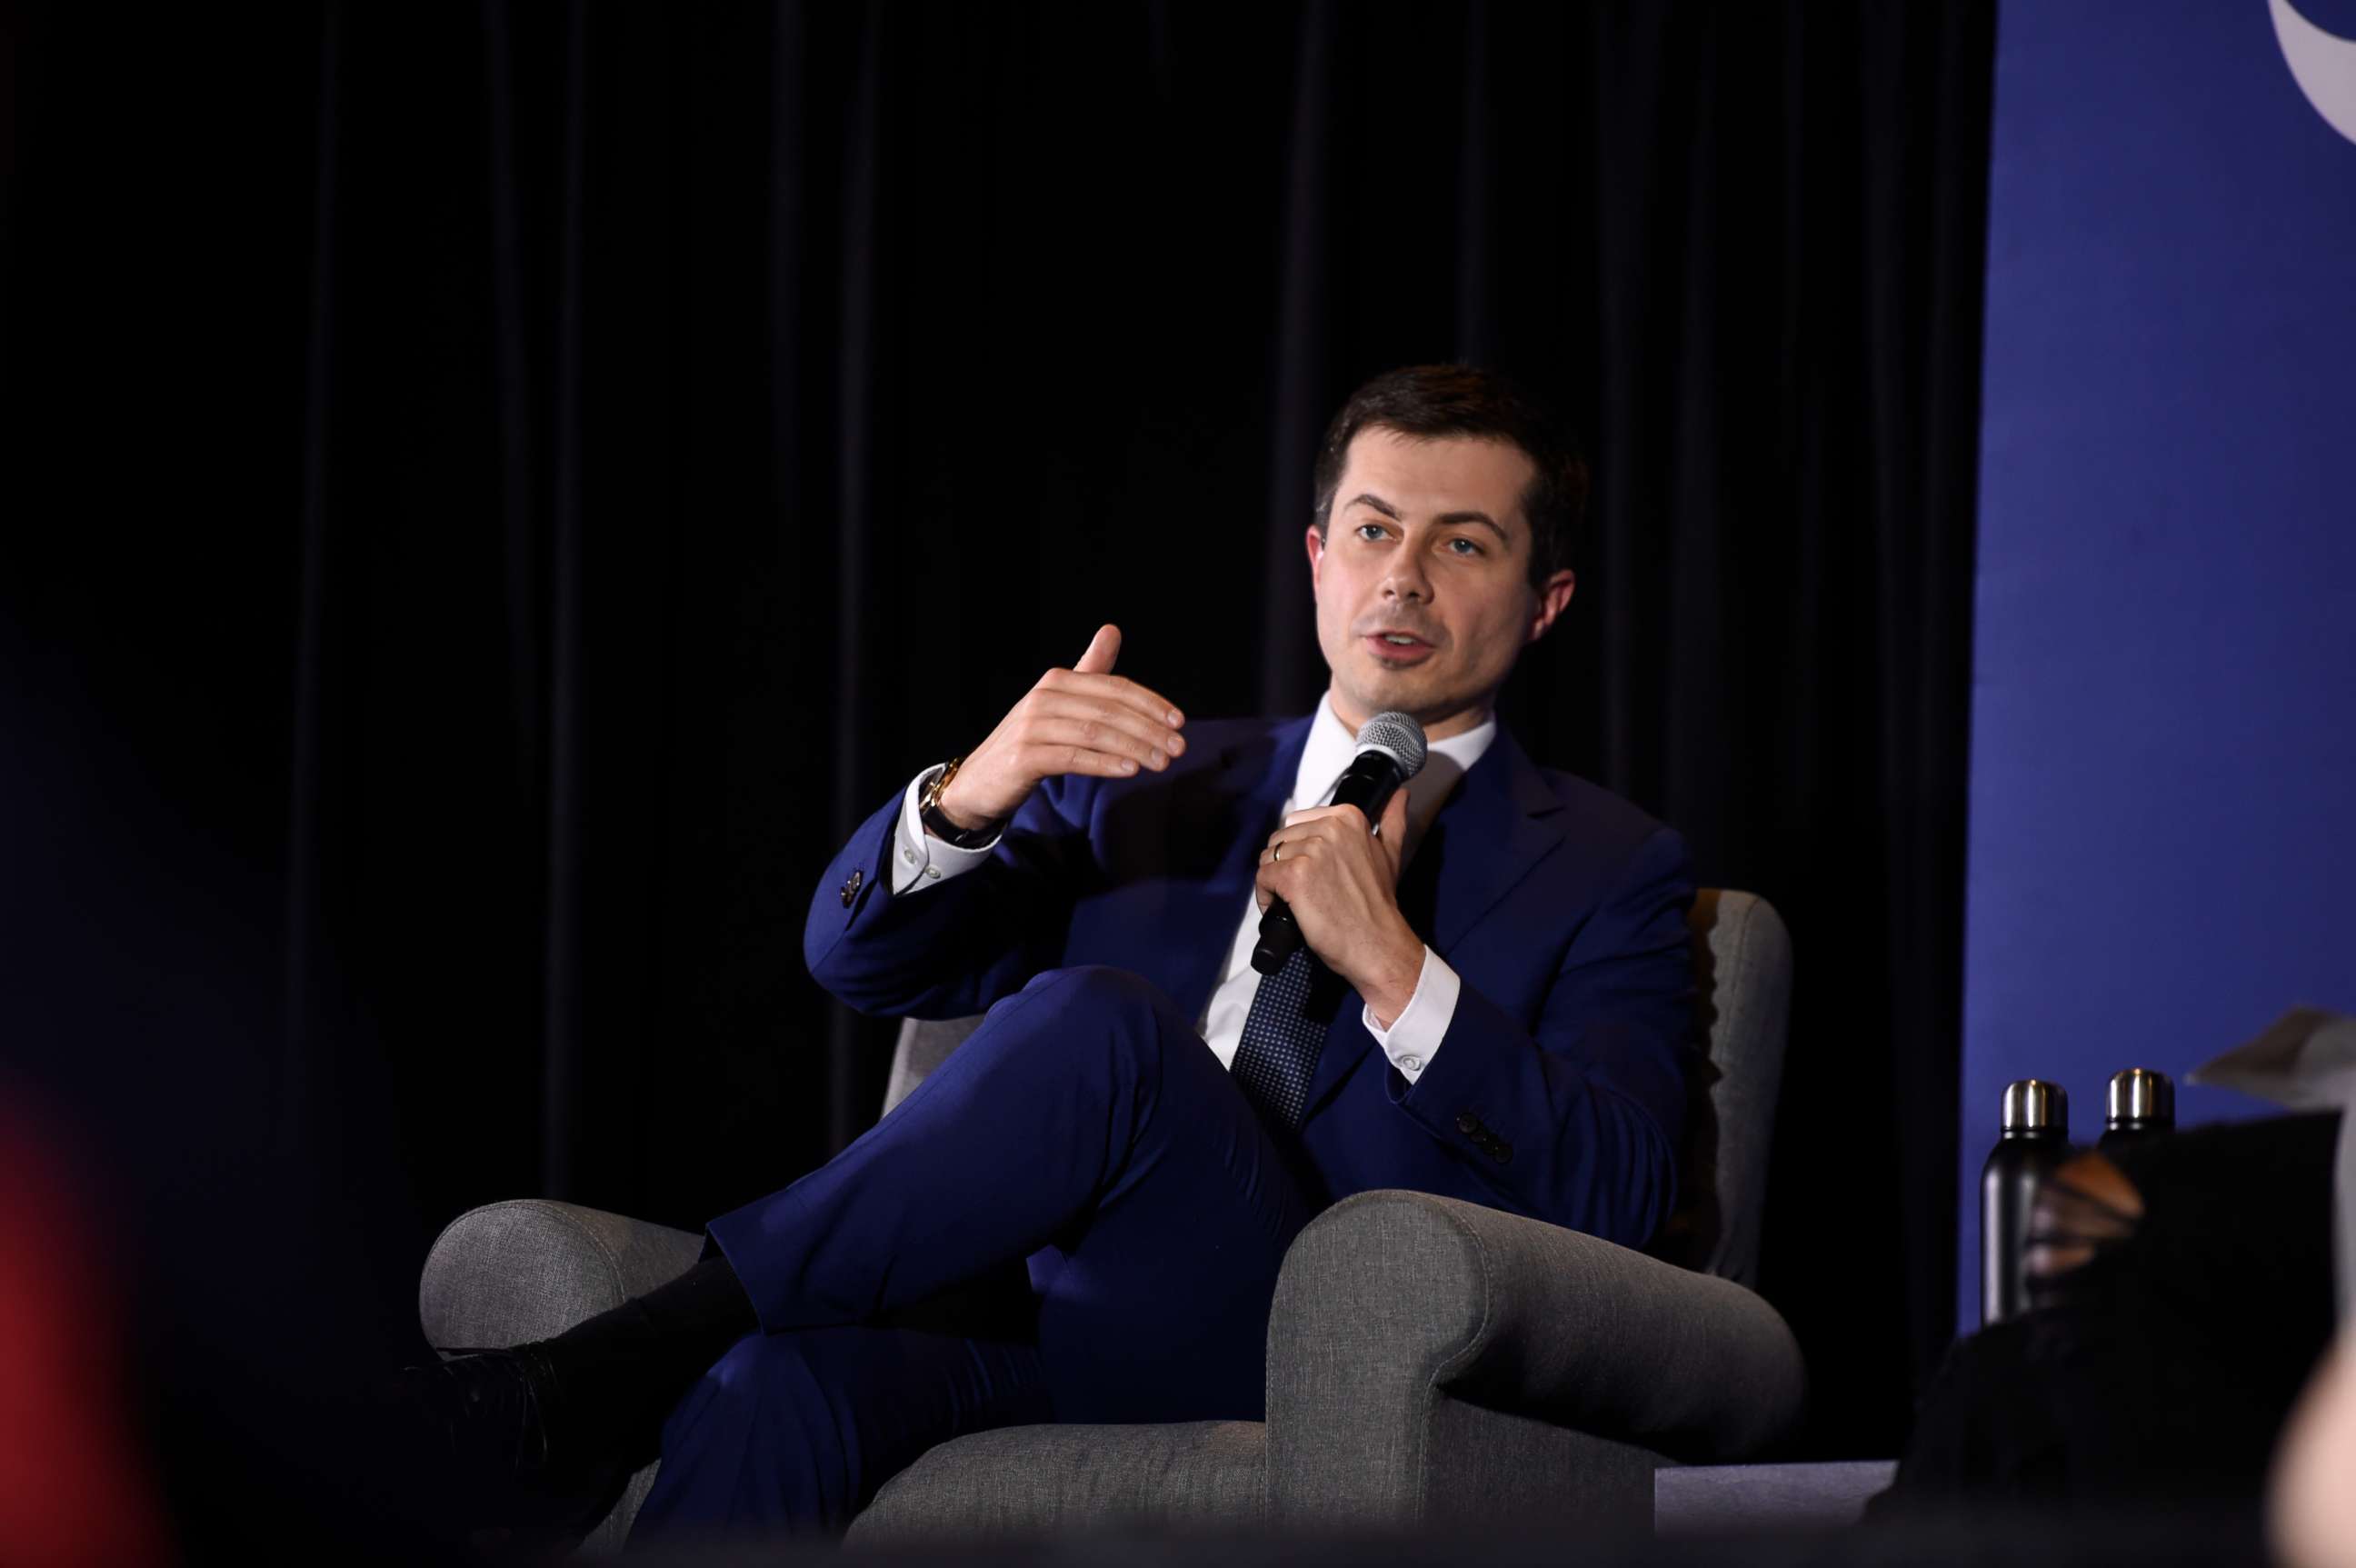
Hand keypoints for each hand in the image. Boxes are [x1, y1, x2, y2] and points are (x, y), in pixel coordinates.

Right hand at [936, 624, 1187, 829]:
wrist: (981, 780)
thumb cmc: (1031, 741)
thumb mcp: (1060, 703)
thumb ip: (1089, 671)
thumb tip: (1112, 629)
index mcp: (1057, 681)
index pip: (1115, 687)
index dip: (1151, 703)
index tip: (1180, 722)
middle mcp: (1044, 697)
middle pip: (1109, 710)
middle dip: (1149, 729)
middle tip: (1179, 748)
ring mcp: (1032, 726)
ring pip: (1096, 733)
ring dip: (1135, 748)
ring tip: (1162, 763)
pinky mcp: (1025, 756)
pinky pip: (1074, 758)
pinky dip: (1105, 763)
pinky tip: (1130, 770)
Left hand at [1253, 787, 1425, 1021]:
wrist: (1377, 944)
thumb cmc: (1379, 903)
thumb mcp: (1389, 854)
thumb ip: (1393, 821)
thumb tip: (1401, 793)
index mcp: (1348, 816)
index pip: (1298, 823)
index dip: (1300, 850)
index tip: (1313, 873)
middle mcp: (1329, 827)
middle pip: (1281, 839)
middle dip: (1285, 865)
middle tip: (1302, 892)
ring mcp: (1312, 851)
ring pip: (1268, 858)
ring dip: (1274, 883)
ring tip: (1293, 903)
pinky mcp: (1295, 875)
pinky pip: (1263, 878)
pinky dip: (1266, 897)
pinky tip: (1283, 910)